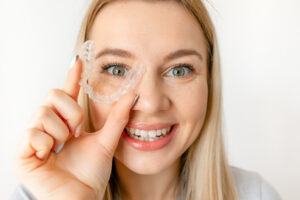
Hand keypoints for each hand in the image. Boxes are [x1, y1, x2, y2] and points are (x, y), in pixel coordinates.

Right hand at [12, 56, 136, 199]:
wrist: (80, 198)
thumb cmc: (90, 174)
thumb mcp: (106, 142)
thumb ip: (117, 118)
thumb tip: (132, 96)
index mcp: (67, 123)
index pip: (67, 94)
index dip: (72, 77)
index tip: (78, 61)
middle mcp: (50, 126)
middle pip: (52, 96)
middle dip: (70, 112)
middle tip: (76, 131)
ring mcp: (35, 138)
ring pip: (43, 113)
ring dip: (60, 132)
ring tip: (63, 147)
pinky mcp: (23, 153)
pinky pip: (33, 133)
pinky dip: (47, 144)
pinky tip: (50, 156)